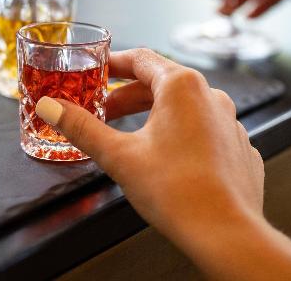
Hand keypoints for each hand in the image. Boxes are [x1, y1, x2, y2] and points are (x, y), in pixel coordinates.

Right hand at [35, 49, 264, 252]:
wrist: (225, 232)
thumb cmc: (178, 192)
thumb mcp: (118, 155)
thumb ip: (81, 127)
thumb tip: (52, 108)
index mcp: (182, 87)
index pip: (141, 58)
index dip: (114, 63)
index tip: (98, 71)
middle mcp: (211, 97)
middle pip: (161, 83)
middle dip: (128, 96)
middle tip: (103, 111)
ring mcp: (229, 123)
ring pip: (185, 108)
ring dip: (154, 115)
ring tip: (131, 135)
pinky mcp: (238, 148)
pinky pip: (205, 131)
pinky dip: (182, 135)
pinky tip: (167, 157)